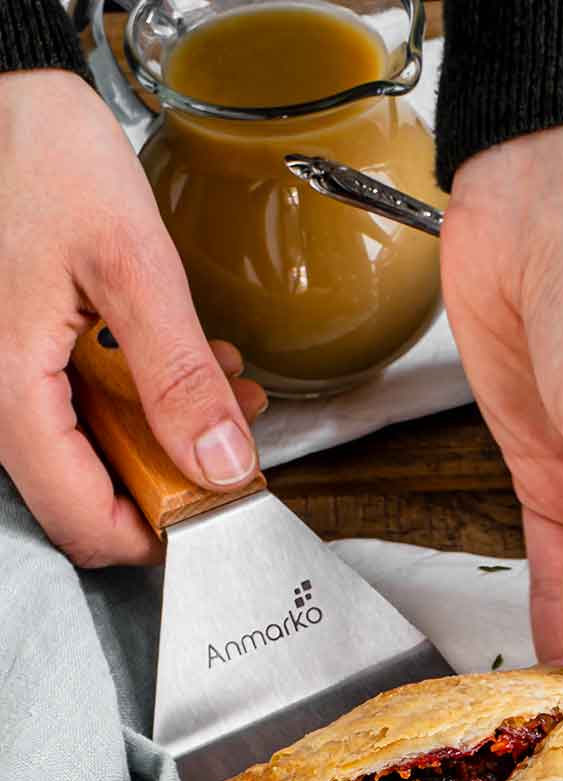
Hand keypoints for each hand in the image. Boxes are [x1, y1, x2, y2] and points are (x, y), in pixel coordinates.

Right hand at [0, 72, 265, 567]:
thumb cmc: (39, 154)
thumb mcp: (130, 261)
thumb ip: (179, 374)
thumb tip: (220, 464)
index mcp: (12, 389)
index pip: (85, 522)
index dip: (158, 534)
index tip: (217, 510)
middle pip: (90, 496)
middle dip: (171, 476)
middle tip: (230, 440)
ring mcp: (6, 380)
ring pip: (90, 454)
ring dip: (162, 434)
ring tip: (219, 384)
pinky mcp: (18, 357)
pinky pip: (79, 408)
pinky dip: (136, 398)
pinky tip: (179, 360)